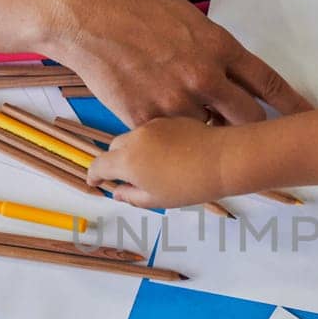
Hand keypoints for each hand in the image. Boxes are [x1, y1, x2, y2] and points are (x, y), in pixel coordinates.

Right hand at [44, 0, 309, 127]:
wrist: (88, 20)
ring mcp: (177, 101)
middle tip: (258, 139)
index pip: (269, 83)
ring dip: (210, 135)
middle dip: (256, 130)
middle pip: (248, 118)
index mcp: (219, 48)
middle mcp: (205, 77)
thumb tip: (230, 67)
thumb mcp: (187, 18)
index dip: (293, 106)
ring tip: (202, 132)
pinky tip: (169, 135)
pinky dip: (174, 139)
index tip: (308, 119)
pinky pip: (173, 139)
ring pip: (210, 134)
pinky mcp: (148, 120)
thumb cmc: (135, 12)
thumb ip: (214, 46)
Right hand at [86, 117, 230, 208]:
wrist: (223, 159)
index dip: (94, 174)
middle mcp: (135, 138)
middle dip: (114, 161)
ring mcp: (152, 125)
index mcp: (126, 160)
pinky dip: (151, 141)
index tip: (95, 181)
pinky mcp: (169, 118)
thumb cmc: (190, 185)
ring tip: (151, 165)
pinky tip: (169, 153)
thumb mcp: (157, 199)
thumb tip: (117, 191)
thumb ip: (131, 196)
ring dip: (134, 149)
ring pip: (133, 136)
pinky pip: (151, 130)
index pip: (99, 165)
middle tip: (125, 176)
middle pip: (114, 147)